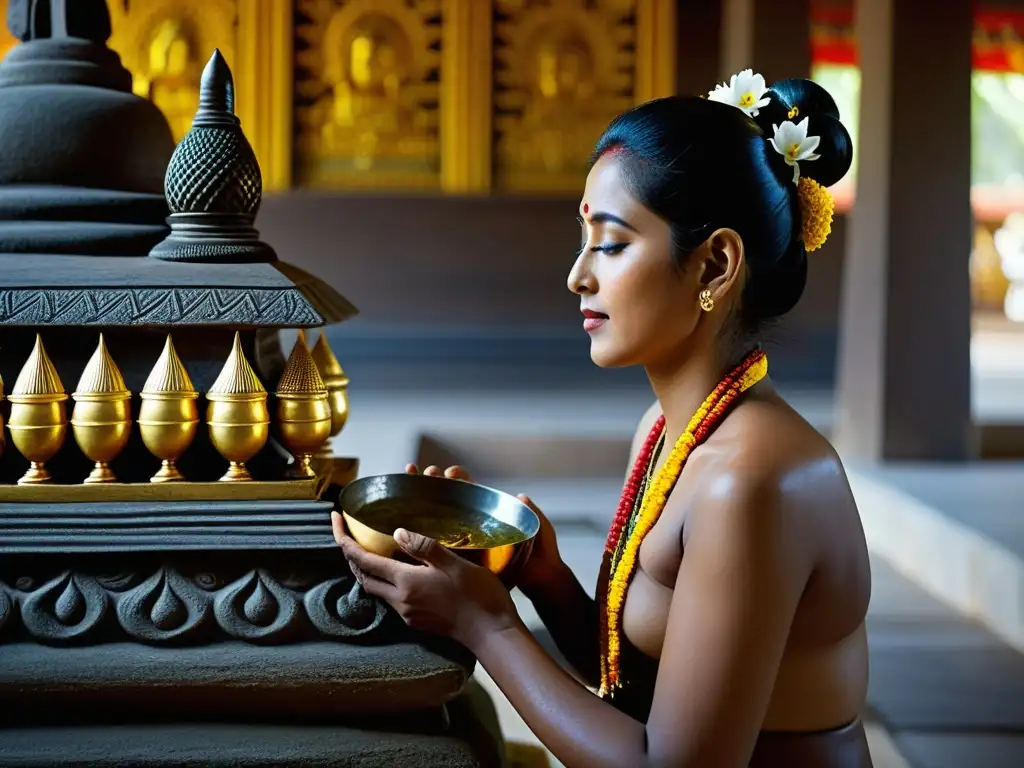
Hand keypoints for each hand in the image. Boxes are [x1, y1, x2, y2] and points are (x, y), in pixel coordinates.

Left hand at [332, 512, 520, 649]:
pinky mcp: (416, 620)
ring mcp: (408, 613)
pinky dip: (384, 580)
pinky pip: (390, 597)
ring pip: (375, 588)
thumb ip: (424, 546)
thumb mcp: (454, 563)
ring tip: (369, 547)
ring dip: (367, 569)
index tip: (335, 520)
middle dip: (350, 554)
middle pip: (363, 576)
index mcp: (406, 583)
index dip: (345, 540)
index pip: (364, 560)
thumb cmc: (477, 595)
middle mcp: (400, 601)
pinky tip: (396, 569)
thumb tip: (398, 532)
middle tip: (348, 532)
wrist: (490, 632)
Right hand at [406, 463, 566, 597]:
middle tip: (422, 474)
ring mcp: (464, 542)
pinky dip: (418, 535)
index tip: (449, 474)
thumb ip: (531, 512)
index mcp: (489, 512)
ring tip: (407, 486)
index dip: (456, 478)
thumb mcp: (539, 527)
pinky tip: (403, 526)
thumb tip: (520, 495)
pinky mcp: (460, 560)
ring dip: (419, 501)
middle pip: (446, 499)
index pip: (468, 489)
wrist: (541, 581)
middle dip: (431, 483)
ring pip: (436, 519)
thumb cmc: (543, 552)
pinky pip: (436, 547)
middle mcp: (474, 524)